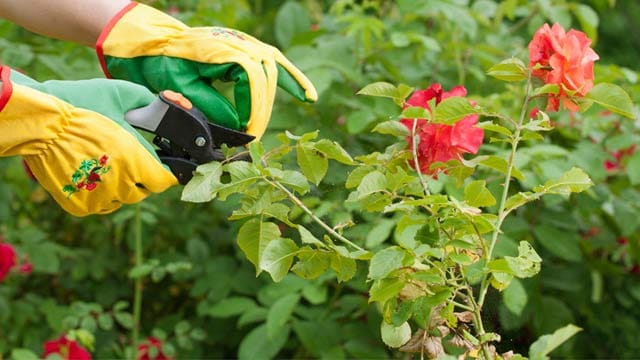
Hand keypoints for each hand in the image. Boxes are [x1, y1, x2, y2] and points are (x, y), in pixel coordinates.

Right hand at [0, 66, 177, 215]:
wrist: (39, 122)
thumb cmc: (80, 105)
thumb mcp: (121, 94)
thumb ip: (148, 102)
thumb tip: (164, 105)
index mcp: (135, 160)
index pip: (163, 180)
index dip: (165, 172)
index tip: (163, 167)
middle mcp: (120, 184)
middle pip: (143, 191)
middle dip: (142, 178)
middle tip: (131, 161)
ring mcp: (99, 198)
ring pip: (122, 199)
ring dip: (121, 186)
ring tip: (108, 165)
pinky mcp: (80, 206)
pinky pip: (100, 204)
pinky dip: (100, 193)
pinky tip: (93, 175)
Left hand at [96, 2, 316, 139]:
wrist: (147, 43)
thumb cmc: (158, 64)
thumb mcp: (178, 89)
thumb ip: (210, 108)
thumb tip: (238, 127)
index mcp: (220, 50)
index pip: (252, 80)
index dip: (254, 108)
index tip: (248, 132)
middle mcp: (235, 42)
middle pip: (266, 74)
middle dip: (265, 106)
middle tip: (257, 134)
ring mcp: (239, 43)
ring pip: (272, 64)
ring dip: (289, 83)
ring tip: (308, 98)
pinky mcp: (240, 49)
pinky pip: (270, 60)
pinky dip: (288, 75)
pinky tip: (305, 92)